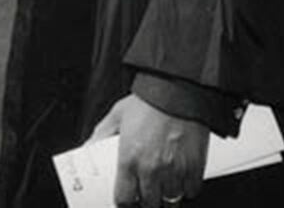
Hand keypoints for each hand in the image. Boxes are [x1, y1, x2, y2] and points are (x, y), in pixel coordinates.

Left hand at [89, 94, 206, 207]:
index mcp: (129, 159)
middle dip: (147, 200)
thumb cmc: (149, 99)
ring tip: (166, 186)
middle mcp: (151, 169)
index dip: (125, 202)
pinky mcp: (195, 165)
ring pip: (171, 201)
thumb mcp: (118, 114)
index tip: (127, 198)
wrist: (179, 87)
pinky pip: (192, 190)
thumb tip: (88, 148)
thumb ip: (101, 134)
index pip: (123, 199)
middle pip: (148, 204)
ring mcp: (174, 170)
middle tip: (148, 191)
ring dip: (167, 196)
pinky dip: (188, 188)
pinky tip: (183, 179)